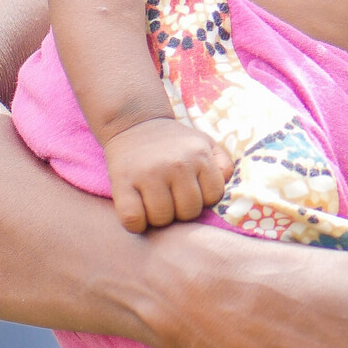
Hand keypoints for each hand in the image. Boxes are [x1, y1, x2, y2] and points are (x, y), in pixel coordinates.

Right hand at [104, 118, 232, 230]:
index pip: (212, 198)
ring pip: (162, 219)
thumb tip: (225, 183)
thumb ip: (222, 164)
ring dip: (157, 217)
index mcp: (199, 155)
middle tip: (170, 198)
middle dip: (180, 211)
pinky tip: (136, 210)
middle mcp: (176, 164)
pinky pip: (133, 220)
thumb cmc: (173, 142)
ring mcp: (149, 174)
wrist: (134, 124)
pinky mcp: (122, 182)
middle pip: (188, 212)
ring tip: (153, 202)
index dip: (202, 198)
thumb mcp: (204, 143)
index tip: (189, 191)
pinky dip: (135, 223)